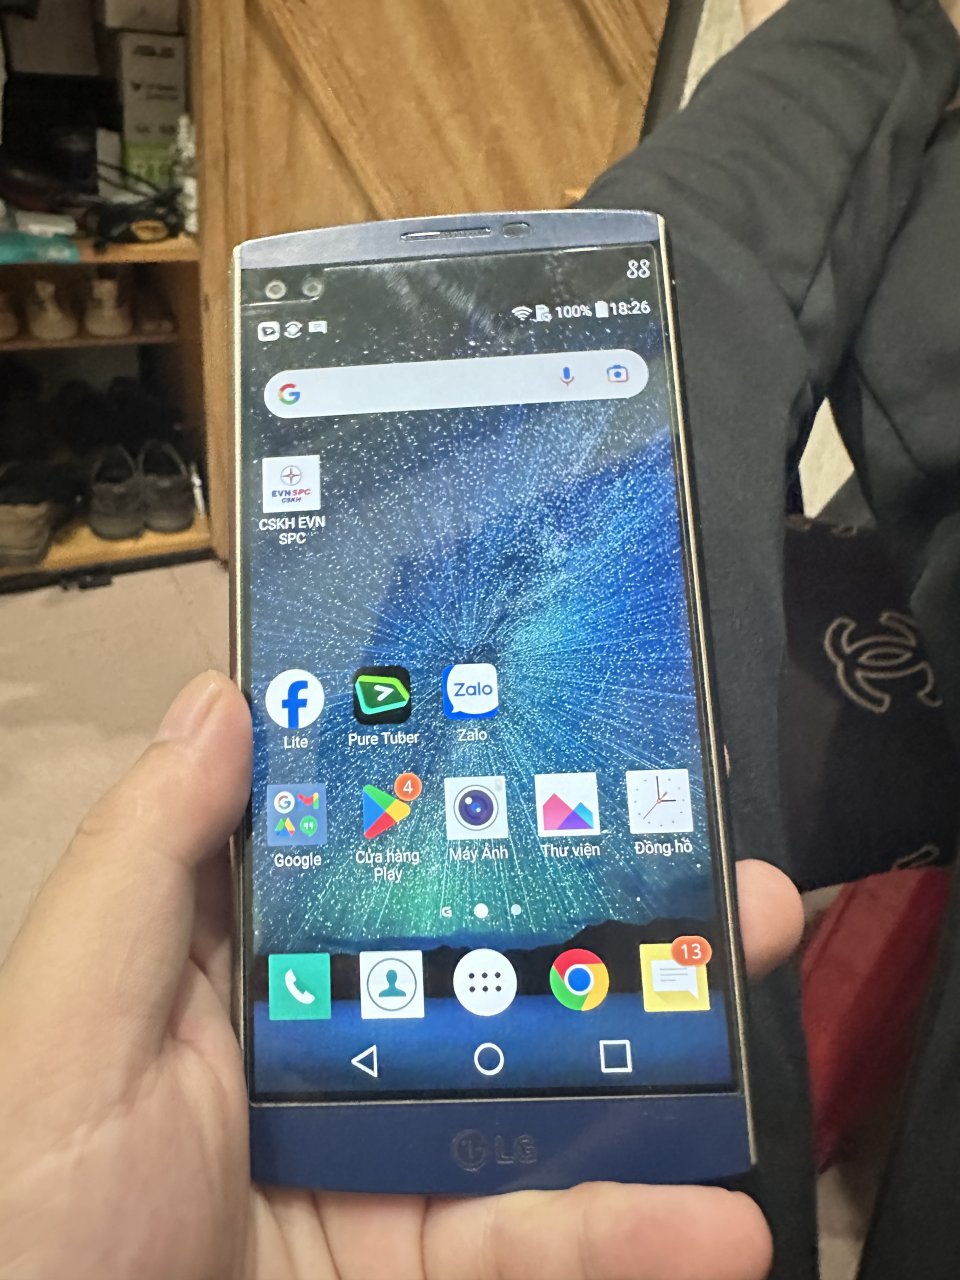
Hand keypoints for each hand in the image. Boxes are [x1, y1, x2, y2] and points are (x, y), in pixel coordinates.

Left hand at [0, 672, 802, 1279]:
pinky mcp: (423, 1256)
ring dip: (661, 1064)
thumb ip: (146, 860)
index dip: (469, 793)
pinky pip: (538, 1240)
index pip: (374, 853)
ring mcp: (385, 1153)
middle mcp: (329, 1043)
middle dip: (610, 916)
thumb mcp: (68, 1014)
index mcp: (248, 965)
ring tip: (749, 1021)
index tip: (569, 739)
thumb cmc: (22, 1209)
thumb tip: (221, 702)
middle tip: (713, 872)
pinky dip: (631, 1232)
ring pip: (542, 1092)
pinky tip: (708, 1219)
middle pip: (489, 965)